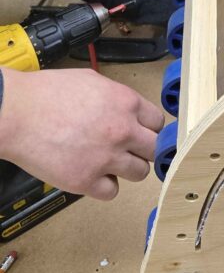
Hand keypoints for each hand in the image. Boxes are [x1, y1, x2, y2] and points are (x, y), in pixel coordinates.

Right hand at [0, 67, 164, 200]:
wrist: (16, 113)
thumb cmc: (45, 94)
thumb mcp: (90, 80)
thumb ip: (116, 97)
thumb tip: (127, 109)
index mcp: (125, 103)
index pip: (158, 122)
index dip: (149, 128)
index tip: (143, 133)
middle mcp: (122, 131)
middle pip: (155, 149)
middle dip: (144, 149)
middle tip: (130, 150)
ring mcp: (106, 158)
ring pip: (140, 173)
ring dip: (126, 169)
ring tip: (107, 162)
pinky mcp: (86, 181)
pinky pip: (112, 192)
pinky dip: (104, 186)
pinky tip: (92, 174)